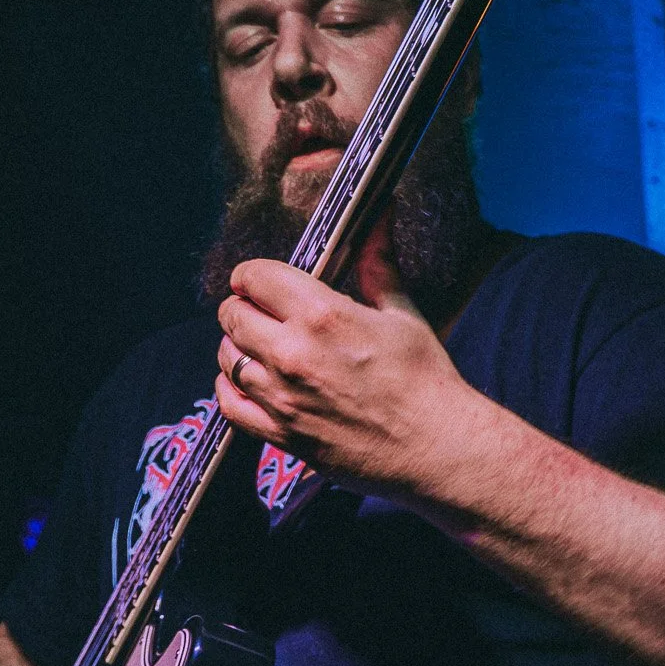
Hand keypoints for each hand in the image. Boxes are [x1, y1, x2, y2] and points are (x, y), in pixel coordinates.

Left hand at [214, 219, 481, 500]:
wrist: (437, 448)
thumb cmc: (425, 380)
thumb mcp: (403, 314)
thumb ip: (378, 264)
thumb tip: (381, 217)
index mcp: (322, 315)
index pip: (255, 277)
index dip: (253, 274)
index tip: (260, 280)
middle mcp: (293, 353)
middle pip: (232, 315)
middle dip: (243, 306)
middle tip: (261, 311)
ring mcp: (282, 397)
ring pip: (227, 357)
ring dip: (238, 346)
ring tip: (260, 346)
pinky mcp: (282, 435)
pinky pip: (229, 406)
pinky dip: (231, 388)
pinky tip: (248, 382)